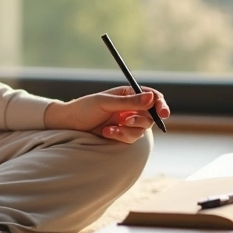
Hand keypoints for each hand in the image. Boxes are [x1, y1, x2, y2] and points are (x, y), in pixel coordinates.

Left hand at [43, 85, 170, 143]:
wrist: (69, 123)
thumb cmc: (85, 108)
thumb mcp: (105, 102)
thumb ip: (128, 102)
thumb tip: (151, 98)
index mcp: (128, 94)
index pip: (152, 97)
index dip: (160, 104)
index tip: (163, 113)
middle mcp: (130, 108)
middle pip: (150, 116)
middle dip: (140, 120)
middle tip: (126, 121)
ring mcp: (127, 122)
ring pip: (141, 130)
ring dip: (127, 130)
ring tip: (109, 129)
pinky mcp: (121, 135)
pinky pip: (130, 138)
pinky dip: (119, 136)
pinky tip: (105, 132)